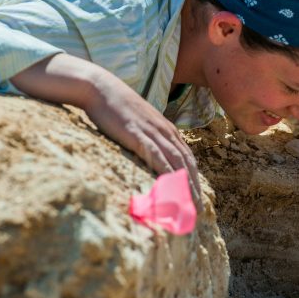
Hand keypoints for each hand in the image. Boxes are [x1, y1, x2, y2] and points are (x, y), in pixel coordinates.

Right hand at [84, 72, 201, 208]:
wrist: (101, 88)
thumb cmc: (117, 106)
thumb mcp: (139, 122)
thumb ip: (148, 137)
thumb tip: (151, 155)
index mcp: (167, 129)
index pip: (187, 156)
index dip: (194, 177)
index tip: (197, 196)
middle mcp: (165, 131)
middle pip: (186, 162)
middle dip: (194, 187)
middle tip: (197, 209)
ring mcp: (152, 132)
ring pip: (176, 161)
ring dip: (185, 184)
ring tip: (189, 205)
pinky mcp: (138, 134)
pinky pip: (156, 155)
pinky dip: (166, 171)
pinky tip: (170, 186)